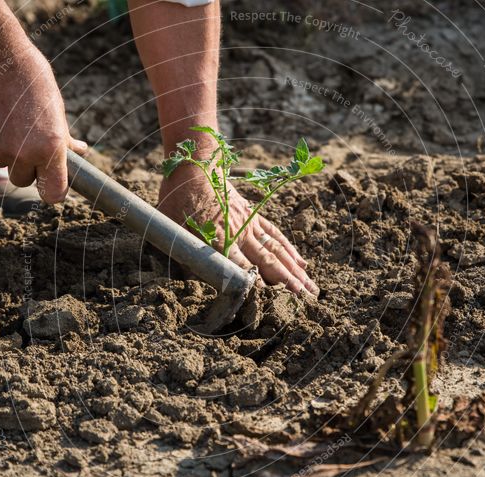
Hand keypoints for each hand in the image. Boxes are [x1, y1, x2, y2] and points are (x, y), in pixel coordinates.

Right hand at [0, 46, 86, 202]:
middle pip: (23, 181)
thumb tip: (80, 152)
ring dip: (6, 151)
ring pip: (3, 164)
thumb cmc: (33, 82)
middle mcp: (23, 154)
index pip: (53, 193)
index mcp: (50, 149)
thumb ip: (65, 139)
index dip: (53, 191)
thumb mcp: (57, 110)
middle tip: (26, 140)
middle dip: (26, 167)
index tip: (51, 185)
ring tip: (9, 120)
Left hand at [159, 165, 318, 295]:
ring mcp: (249, 225)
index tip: (272, 302)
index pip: (241, 269)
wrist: (196, 166)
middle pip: (268, 263)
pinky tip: (301, 263)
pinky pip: (275, 234)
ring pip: (277, 251)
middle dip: (288, 284)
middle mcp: (239, 234)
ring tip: (310, 288)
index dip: (256, 285)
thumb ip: (186, 255)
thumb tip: (195, 279)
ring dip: (295, 271)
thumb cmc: (179, 199)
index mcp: (219, 240)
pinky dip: (289, 250)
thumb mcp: (173, 229)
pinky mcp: (253, 215)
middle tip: (305, 300)